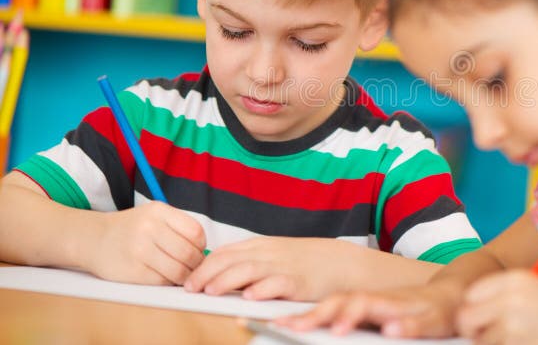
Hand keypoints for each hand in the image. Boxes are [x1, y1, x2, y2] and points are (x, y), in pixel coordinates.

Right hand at [87, 201, 205, 285]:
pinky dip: (169, 282)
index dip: (202, 245)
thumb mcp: (154, 215)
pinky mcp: (132, 271)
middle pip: (189, 253)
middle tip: (193, 267)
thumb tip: (206, 251)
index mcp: (159, 211)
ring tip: (182, 274)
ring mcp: (140, 250)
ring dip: (185, 276)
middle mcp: (149, 228)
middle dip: (196, 264)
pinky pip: (162, 281)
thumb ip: (179, 227)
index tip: (198, 250)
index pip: (196, 231)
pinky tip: (166, 278)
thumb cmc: (132, 228)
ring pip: (178, 271)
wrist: (94, 239)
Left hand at [184, 236, 365, 300]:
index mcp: (262, 247)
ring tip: (210, 292)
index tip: (188, 281)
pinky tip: (249, 297)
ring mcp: (284, 266)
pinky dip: (262, 289)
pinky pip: (277, 283)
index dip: (203, 266)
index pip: (225, 252)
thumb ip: (252, 263)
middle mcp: (269, 253)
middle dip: (207, 273)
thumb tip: (219, 278)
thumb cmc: (307, 264)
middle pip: (231, 259)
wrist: (342, 264)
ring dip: (226, 280)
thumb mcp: (276, 257)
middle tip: (190, 288)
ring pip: (248, 268)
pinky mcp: (299, 281)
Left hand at [275, 280, 464, 337]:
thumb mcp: (378, 318)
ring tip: (336, 329)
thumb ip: (351, 322)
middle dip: (319, 315)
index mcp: (364, 304)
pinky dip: (405, 326)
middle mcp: (379, 302)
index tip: (276, 325)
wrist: (453, 298)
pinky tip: (393, 331)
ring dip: (355, 315)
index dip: (304, 316)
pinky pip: (416, 322)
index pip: (329, 307)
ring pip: (375, 307)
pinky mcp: (430, 318)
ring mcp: (403, 308)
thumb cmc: (410, 312)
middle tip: (294, 328)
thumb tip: (314, 330)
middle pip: (345, 303)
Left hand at [456, 269, 537, 344]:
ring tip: (521, 341)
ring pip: (481, 343)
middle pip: (466, 318)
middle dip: (473, 331)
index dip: (474, 309)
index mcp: (515, 280)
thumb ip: (499, 297)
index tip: (484, 319)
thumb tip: (463, 315)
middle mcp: (511, 300)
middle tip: (489, 337)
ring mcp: (515, 328)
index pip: (470, 295)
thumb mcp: (533, 291)